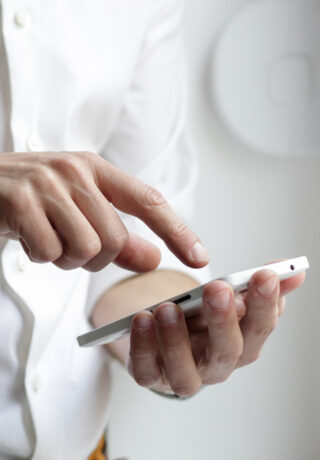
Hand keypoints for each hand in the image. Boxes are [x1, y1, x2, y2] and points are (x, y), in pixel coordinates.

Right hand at [0, 151, 208, 270]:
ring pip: (87, 248)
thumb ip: (119, 238)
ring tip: (47, 239)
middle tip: (68, 246)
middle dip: (95, 258)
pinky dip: (41, 257)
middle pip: (115, 239)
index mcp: (96, 169)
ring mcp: (47, 184)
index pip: (148, 201)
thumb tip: (154, 259)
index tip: (200, 258)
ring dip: (67, 259)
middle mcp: (75, 170)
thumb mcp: (79, 211)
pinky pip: (50, 253)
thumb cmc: (32, 199)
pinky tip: (27, 237)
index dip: (178, 231)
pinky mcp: (20, 202)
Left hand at [128, 267, 304, 396]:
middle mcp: (216, 365)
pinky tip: (142, 319)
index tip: (265, 275)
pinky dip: (142, 347)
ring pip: (185, 373)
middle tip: (218, 289)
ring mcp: (183, 375)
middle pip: (227, 352)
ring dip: (177, 340)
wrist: (168, 337)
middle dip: (224, 320)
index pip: (261, 328)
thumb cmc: (203, 319)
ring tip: (169, 308)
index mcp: (242, 344)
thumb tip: (295, 271)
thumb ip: (256, 286)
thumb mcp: (230, 299)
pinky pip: (145, 370)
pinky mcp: (151, 375)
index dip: (265, 304)